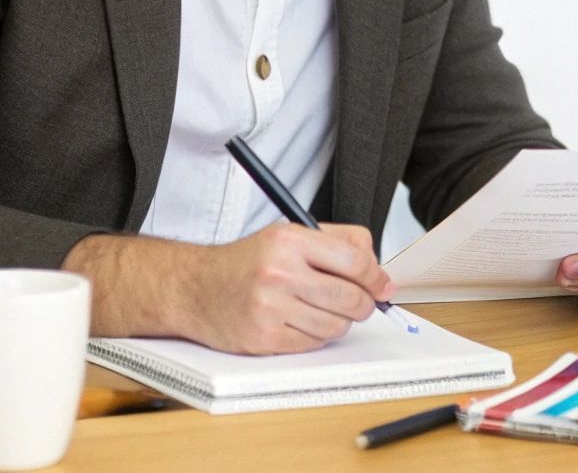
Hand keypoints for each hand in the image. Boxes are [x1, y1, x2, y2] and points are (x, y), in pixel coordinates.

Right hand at [184, 223, 393, 353]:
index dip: (377, 278)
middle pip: (351, 298)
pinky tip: (301, 322)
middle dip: (364, 304)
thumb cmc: (246, 262)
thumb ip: (338, 243)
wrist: (194, 288)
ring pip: (336, 326)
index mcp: (289, 240)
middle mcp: (279, 272)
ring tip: (322, 309)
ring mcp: (270, 308)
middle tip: (361, 303)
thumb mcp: (289, 234)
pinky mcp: (263, 338)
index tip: (383, 286)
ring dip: (339, 322)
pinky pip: (313, 344)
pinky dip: (316, 336)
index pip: (355, 262)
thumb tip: (378, 271)